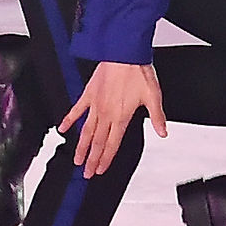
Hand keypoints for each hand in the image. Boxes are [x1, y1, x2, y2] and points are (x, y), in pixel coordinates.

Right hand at [60, 62, 166, 178]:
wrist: (123, 53)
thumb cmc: (138, 72)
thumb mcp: (153, 96)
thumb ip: (157, 117)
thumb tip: (163, 133)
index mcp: (121, 117)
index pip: (112, 144)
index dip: (105, 159)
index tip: (100, 170)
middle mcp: (106, 114)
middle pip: (97, 142)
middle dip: (92, 159)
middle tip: (86, 173)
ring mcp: (95, 105)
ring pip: (86, 131)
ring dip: (81, 147)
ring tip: (77, 159)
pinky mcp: (89, 93)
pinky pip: (76, 110)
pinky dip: (69, 120)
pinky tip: (62, 128)